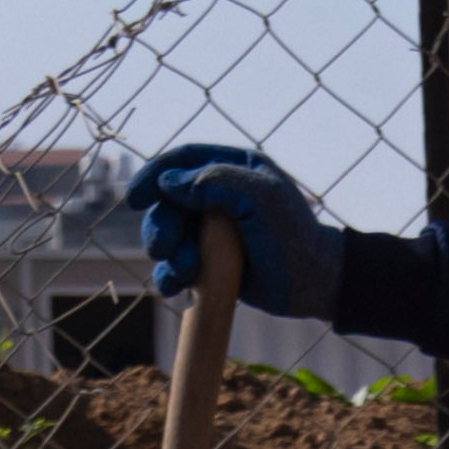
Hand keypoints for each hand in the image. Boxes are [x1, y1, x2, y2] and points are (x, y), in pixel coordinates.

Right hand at [128, 142, 318, 310]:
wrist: (313, 283)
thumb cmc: (293, 235)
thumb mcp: (261, 198)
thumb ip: (216, 182)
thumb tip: (169, 182)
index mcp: (233, 169)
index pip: (182, 161)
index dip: (154, 175)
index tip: (135, 198)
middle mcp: (219, 197)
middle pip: (168, 201)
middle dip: (160, 225)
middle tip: (164, 248)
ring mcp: (212, 231)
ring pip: (168, 235)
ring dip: (166, 254)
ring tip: (185, 273)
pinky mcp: (210, 264)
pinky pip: (175, 266)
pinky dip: (169, 277)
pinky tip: (175, 288)